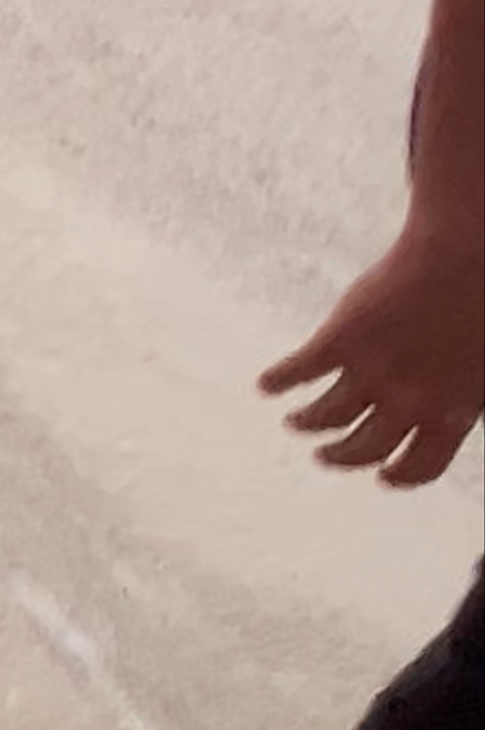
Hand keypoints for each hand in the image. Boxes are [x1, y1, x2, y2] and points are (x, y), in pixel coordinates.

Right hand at [262, 214, 484, 485]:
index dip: (397, 476)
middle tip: (325, 455)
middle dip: (341, 457)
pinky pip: (299, 371)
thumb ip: (464, 392)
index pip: (419, 467)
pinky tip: (266, 385)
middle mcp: (406, 404)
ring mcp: (370, 373)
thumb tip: (456, 410)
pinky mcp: (340, 340)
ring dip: (307, 424)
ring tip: (294, 421)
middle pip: (364, 450)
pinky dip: (279, 381)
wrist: (465, 252)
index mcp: (452, 412)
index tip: (381, 477)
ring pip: (327, 417)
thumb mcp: (484, 364)